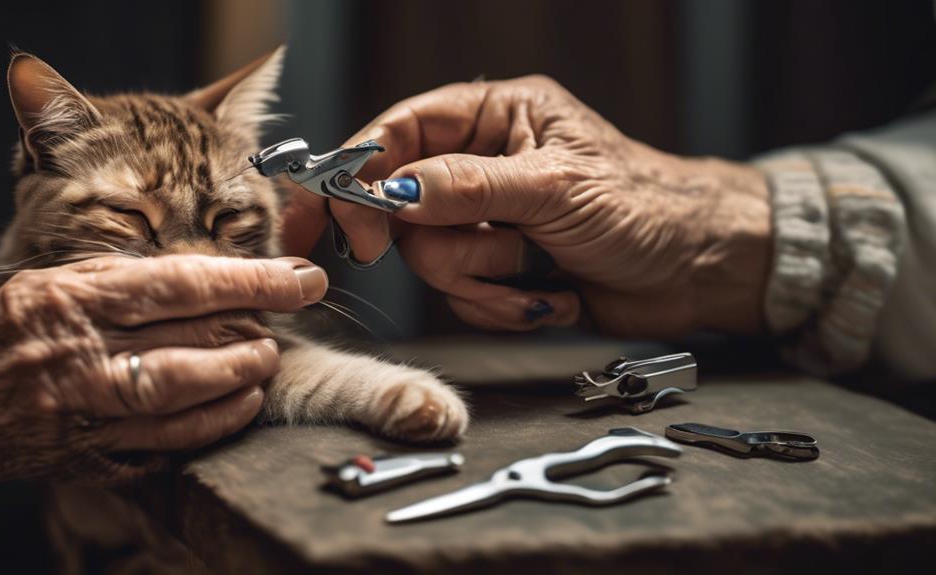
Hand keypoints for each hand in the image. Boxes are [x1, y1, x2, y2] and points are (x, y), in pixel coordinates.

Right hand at [0, 254, 327, 500]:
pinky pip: (164, 444)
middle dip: (253, 330)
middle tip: (282, 323)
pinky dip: (210, 426)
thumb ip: (137, 281)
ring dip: (237, 378)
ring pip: (182, 394)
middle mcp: (88, 352)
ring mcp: (89, 408)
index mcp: (83, 297)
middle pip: (193, 340)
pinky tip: (237, 408)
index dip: (253, 281)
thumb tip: (218, 278)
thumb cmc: (15, 327)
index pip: (185, 283)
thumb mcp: (68, 281)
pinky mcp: (90, 452)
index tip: (301, 278)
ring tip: (263, 363)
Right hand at [283, 76, 770, 334]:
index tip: (352, 221)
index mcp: (497, 118)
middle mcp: (483, 167)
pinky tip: (550, 293)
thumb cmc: (647, 206)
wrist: (697, 269)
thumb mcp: (556, 187)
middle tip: (493, 251)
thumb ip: (468, 186)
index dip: (366, 173)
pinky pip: (462, 299)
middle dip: (449, 243)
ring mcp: (489, 224)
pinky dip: (504, 306)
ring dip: (487, 278)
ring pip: (432, 262)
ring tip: (540, 270)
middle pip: (406, 210)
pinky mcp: (499, 272)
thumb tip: (394, 189)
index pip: (403, 132)